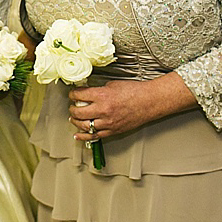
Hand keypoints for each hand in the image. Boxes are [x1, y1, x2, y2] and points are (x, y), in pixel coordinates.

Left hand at [67, 73, 196, 140]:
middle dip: (72, 108)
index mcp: (102, 95)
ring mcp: (108, 123)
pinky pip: (95, 136)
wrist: (149, 102)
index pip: (79, 95)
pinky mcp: (113, 131)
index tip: (72, 94)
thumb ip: (98, 90)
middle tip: (72, 106)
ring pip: (84, 125)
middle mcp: (103, 110)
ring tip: (73, 118)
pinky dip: (84, 136)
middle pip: (78, 112)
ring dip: (76, 122)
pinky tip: (78, 135)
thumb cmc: (134, 91)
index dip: (73, 94)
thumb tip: (88, 93)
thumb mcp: (112, 85)